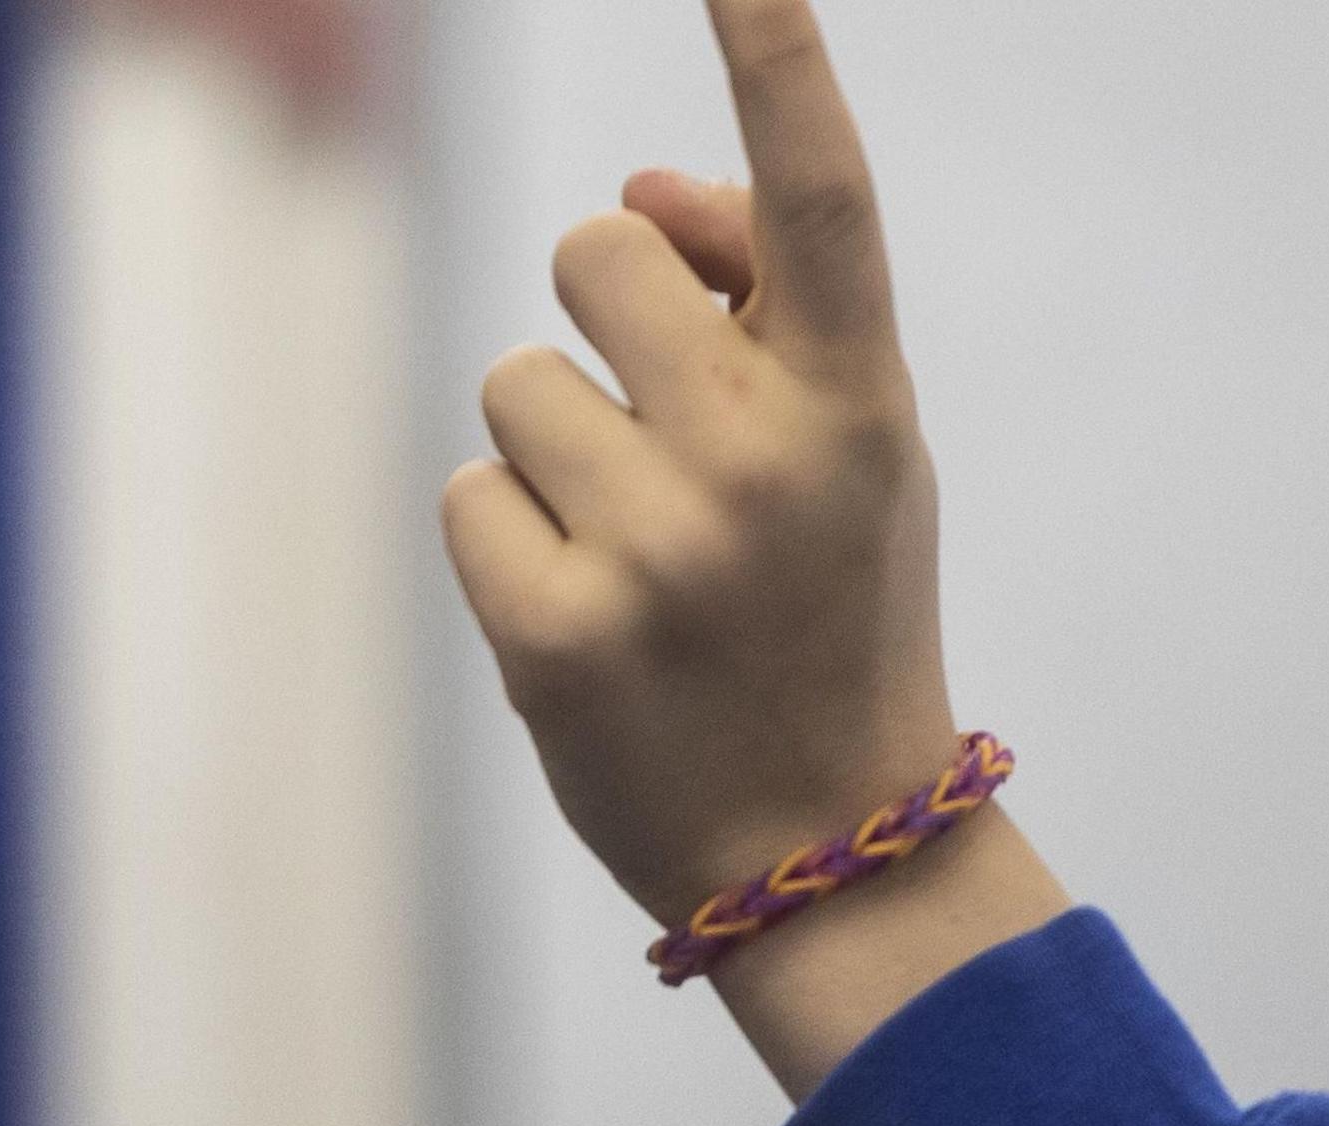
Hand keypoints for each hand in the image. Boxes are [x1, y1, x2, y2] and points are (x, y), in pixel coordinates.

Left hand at [443, 0, 1065, 1092]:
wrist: (823, 845)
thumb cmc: (824, 609)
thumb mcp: (843, 449)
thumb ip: (758, 308)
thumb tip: (634, 196)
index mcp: (861, 401)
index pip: (819, 198)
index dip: (777, 62)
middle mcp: (765, 458)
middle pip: (588, 254)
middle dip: (597, 320)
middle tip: (652, 439)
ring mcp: (658, 548)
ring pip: (512, 384)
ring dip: (549, 452)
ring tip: (633, 558)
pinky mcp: (553, 630)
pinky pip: (466, 494)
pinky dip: (505, 544)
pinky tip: (584, 619)